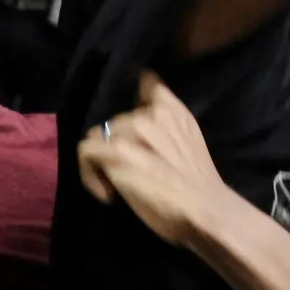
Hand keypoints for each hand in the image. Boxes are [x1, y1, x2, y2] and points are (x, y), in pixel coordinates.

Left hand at [78, 71, 226, 247]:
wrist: (204, 206)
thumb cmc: (199, 181)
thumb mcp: (190, 138)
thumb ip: (169, 121)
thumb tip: (147, 99)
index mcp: (172, 109)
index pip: (147, 83)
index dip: (137, 98)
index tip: (136, 125)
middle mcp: (151, 113)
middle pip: (116, 121)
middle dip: (119, 144)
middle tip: (132, 171)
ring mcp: (132, 130)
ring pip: (98, 136)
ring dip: (104, 160)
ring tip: (120, 184)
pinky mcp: (114, 152)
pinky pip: (86, 152)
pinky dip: (90, 174)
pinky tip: (108, 192)